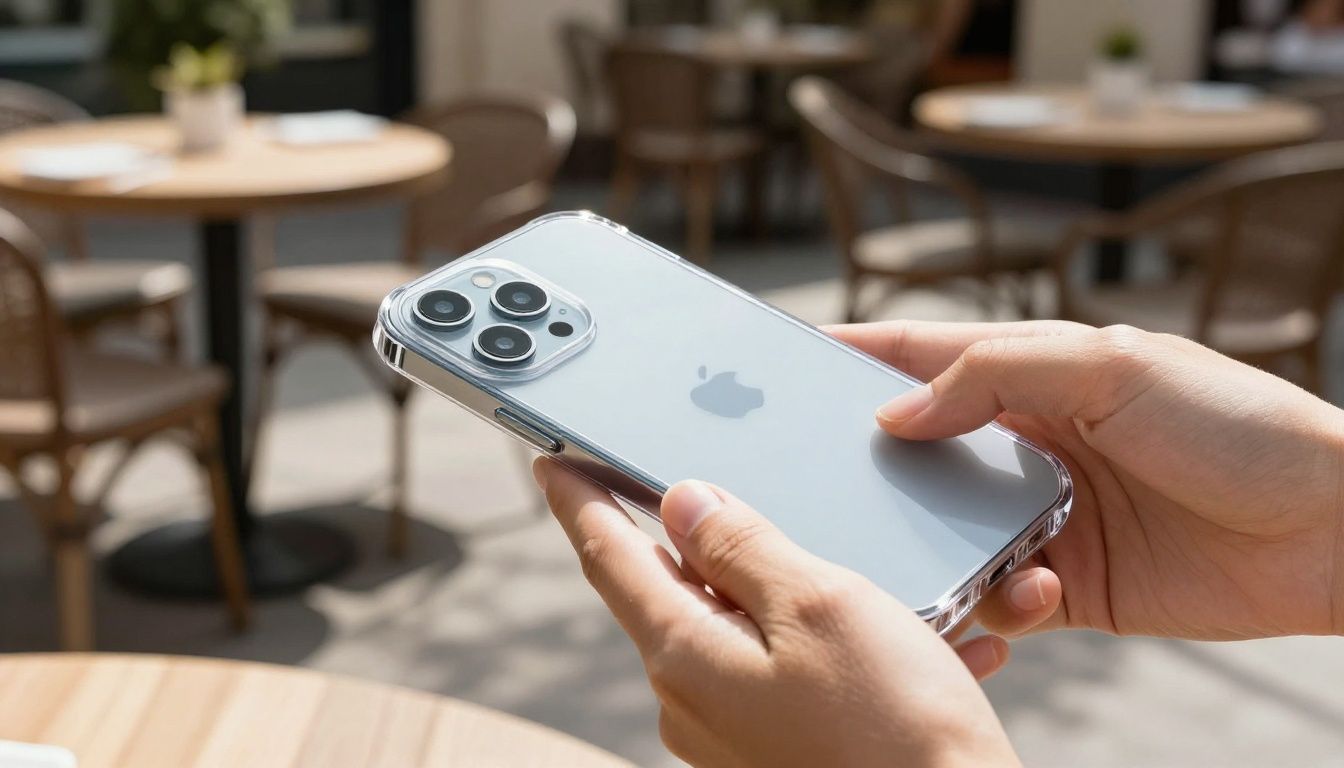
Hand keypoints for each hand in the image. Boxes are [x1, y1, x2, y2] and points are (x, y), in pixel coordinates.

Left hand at [533, 460, 1019, 767]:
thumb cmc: (895, 727)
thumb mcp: (817, 605)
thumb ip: (741, 546)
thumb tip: (683, 503)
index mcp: (685, 656)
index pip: (610, 557)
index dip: (580, 501)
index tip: (554, 464)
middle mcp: (692, 702)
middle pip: (675, 590)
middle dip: (701, 542)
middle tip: (720, 491)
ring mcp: (731, 734)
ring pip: (740, 628)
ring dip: (790, 594)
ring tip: (867, 584)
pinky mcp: (775, 751)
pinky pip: (787, 674)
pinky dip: (834, 646)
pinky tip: (912, 641)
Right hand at [831, 320, 1343, 640]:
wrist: (1332, 530)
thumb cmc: (1236, 426)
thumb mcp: (1110, 367)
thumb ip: (993, 375)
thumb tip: (896, 416)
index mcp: (1034, 375)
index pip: (923, 355)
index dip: (853, 354)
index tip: (785, 361)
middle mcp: (1029, 443)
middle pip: (920, 449)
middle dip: (872, 465)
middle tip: (822, 483)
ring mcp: (1044, 515)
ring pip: (947, 533)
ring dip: (936, 548)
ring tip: (946, 554)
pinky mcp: (1069, 583)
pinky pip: (1001, 596)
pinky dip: (1000, 600)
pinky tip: (1034, 592)